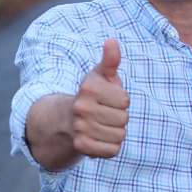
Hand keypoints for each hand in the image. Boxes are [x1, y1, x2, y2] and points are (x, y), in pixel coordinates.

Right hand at [71, 38, 129, 157]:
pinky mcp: (82, 146)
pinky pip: (113, 150)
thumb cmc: (93, 96)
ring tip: (102, 126)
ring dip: (116, 133)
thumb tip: (112, 40)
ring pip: (120, 135)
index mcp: (88, 89)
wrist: (67, 120)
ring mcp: (80, 128)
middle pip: (124, 119)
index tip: (108, 100)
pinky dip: (111, 147)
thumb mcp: (101, 76)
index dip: (121, 101)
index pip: (125, 101)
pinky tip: (100, 139)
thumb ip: (110, 60)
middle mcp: (81, 108)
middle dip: (119, 118)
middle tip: (105, 114)